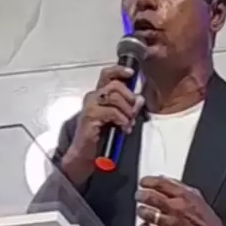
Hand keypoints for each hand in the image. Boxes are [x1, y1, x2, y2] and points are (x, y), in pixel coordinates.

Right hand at [63, 64, 144, 181]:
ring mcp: (90, 106)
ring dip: (127, 110)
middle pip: (115, 84)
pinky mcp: (90, 116)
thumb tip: (140, 99)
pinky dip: (122, 120)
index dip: (119, 70)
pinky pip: (112, 112)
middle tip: (133, 112)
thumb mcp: (119, 118)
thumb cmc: (101, 136)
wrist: (85, 154)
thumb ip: (128, 107)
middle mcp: (93, 97)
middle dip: (129, 97)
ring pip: (114, 96)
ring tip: (128, 123)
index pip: (107, 74)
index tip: (131, 73)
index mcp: (99, 94)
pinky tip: (123, 129)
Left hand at [136, 176, 223, 225]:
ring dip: (141, 210)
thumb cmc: (207, 220)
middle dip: (140, 195)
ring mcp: (171, 223)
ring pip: (147, 213)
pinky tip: (145, 225)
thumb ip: (179, 187)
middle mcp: (176, 208)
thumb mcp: (197, 196)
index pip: (160, 183)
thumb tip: (164, 181)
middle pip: (149, 196)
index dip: (147, 181)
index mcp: (184, 196)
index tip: (143, 182)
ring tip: (142, 210)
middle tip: (138, 195)